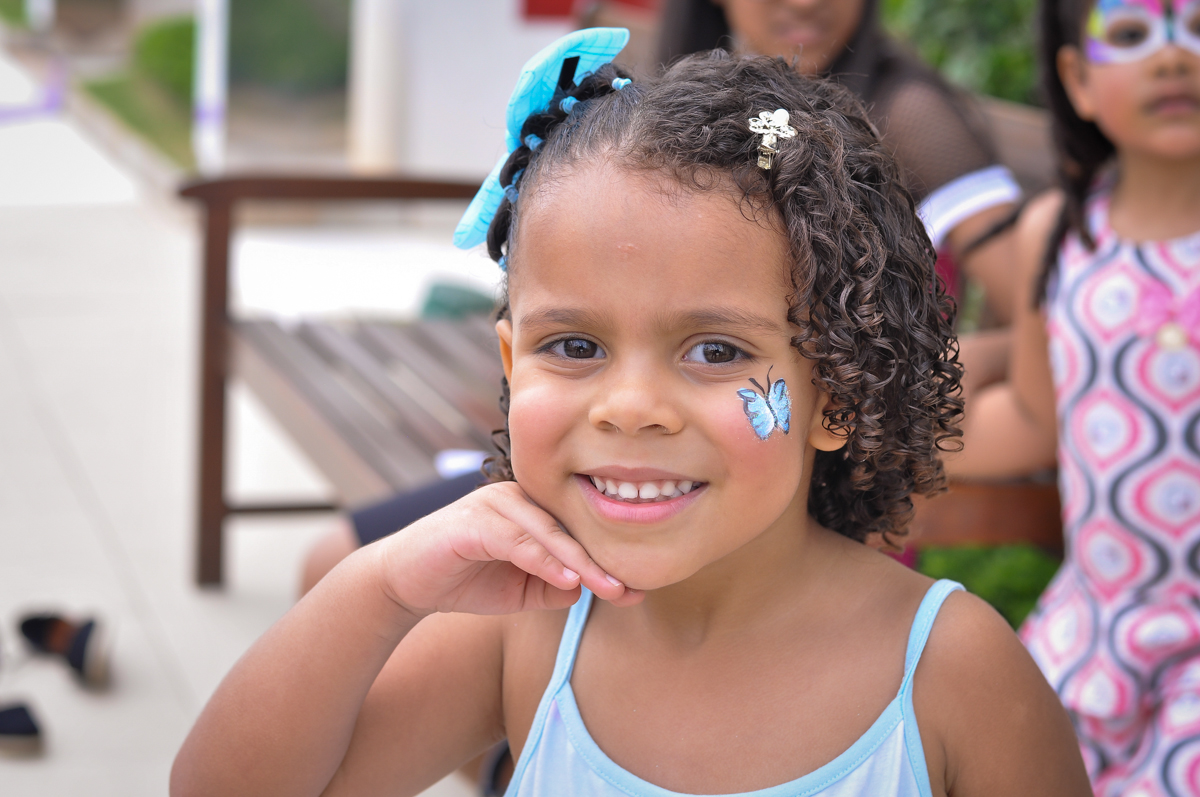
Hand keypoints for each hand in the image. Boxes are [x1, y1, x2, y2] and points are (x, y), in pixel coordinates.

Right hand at [376, 481, 640, 617]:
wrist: (403, 583)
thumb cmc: (464, 580)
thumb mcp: (520, 589)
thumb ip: (555, 586)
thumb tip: (591, 588)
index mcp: (532, 506)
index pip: (577, 531)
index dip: (606, 559)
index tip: (638, 588)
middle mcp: (517, 496)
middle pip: (570, 528)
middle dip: (602, 561)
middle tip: (632, 588)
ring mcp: (494, 504)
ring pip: (549, 533)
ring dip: (581, 563)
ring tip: (609, 587)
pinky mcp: (474, 521)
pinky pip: (519, 541)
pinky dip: (545, 561)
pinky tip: (568, 580)